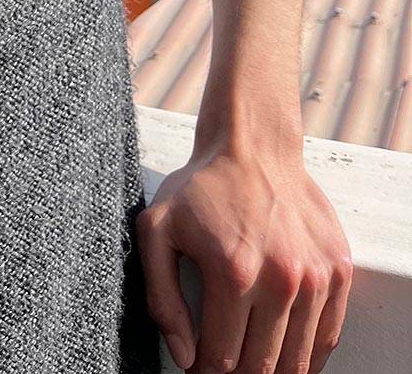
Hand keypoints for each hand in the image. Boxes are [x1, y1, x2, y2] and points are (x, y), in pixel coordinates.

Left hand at [135, 142, 353, 372]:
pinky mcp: (339, 272)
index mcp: (233, 273)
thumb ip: (162, 298)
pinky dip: (307, 355)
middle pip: (261, 367)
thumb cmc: (201, 188)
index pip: (222, 358)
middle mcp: (280, 280)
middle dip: (237, 372)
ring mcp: (315, 278)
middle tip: (223, 358)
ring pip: (297, 362)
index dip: (205, 368)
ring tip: (250, 353)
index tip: (198, 361)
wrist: (254, 146)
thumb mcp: (157, 230)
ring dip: (271, 368)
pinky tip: (284, 347)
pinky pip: (327, 338)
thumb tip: (184, 356)